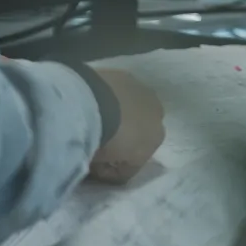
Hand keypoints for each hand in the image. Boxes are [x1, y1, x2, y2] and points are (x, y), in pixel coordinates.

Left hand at [88, 69, 165, 183]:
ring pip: (128, 105)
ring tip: (90, 119)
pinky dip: (104, 95)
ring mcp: (140, 87)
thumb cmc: (107, 143)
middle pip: (138, 125)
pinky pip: (113, 90)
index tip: (99, 164)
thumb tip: (106, 168)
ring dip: (116, 110)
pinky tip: (87, 102)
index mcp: (158, 136)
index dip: (119, 160)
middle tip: (97, 141)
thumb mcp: (112, 173)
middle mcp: (157, 109)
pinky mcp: (121, 72)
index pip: (140, 153)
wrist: (93, 105)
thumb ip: (115, 172)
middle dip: (123, 132)